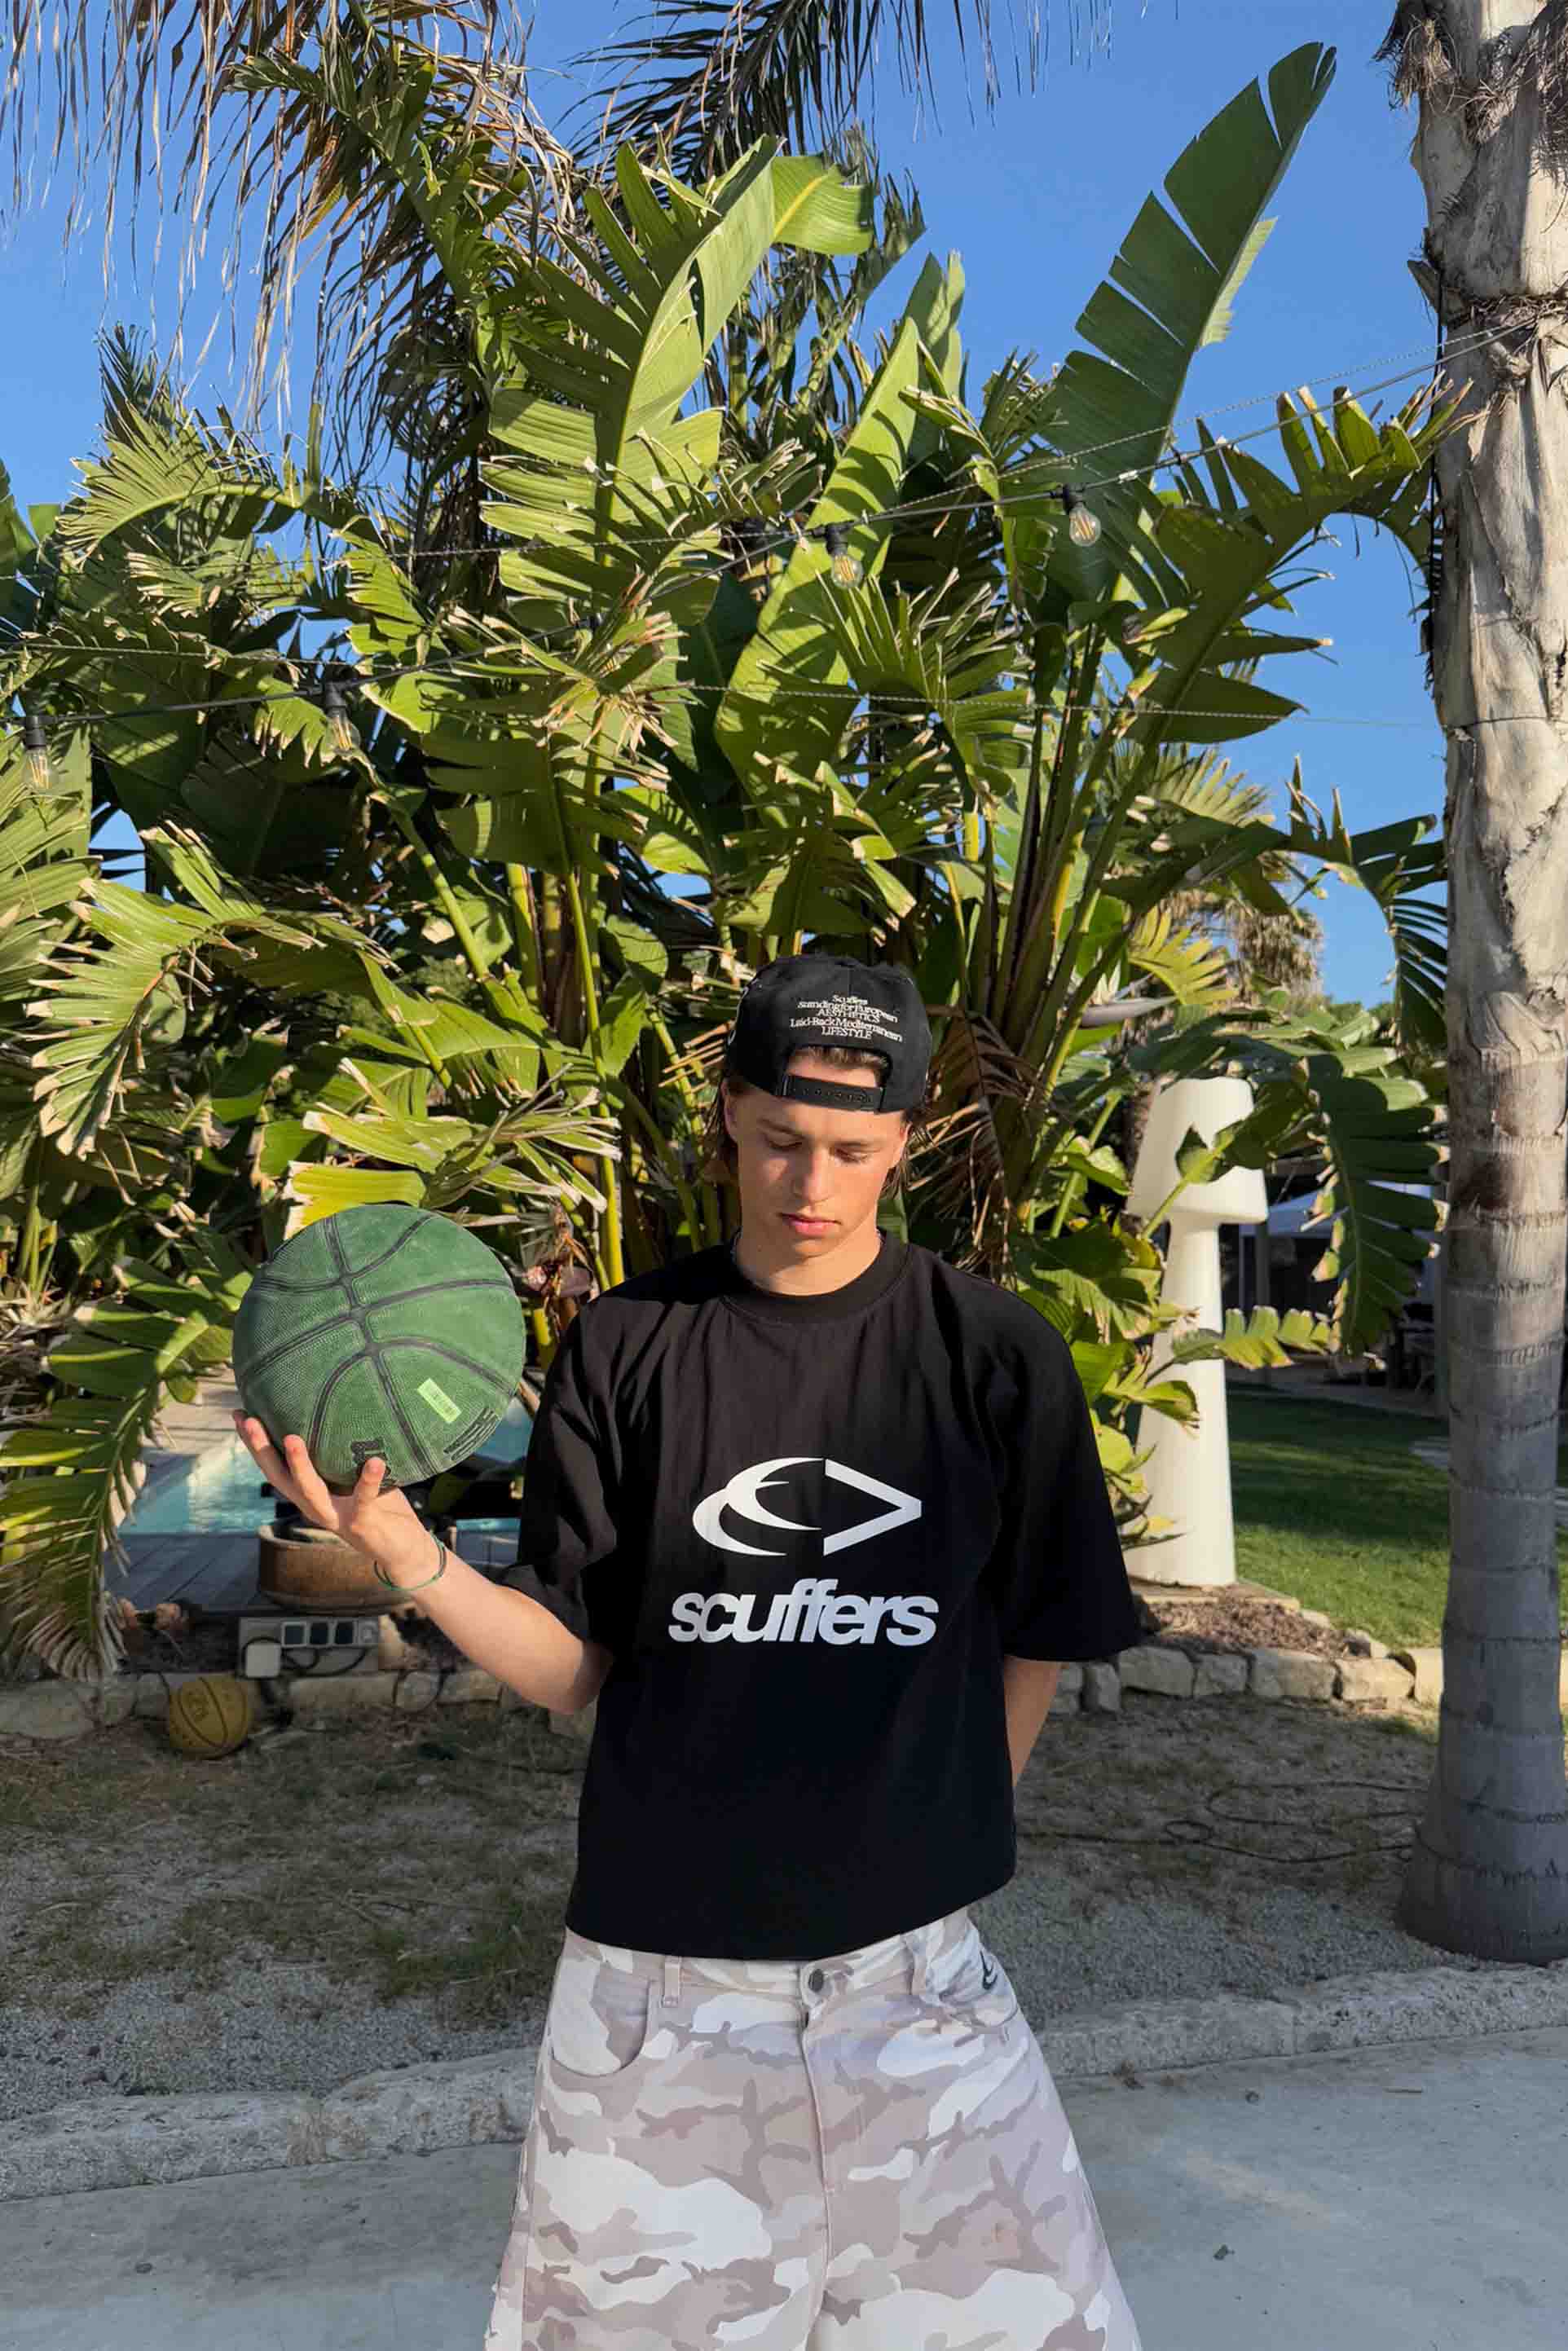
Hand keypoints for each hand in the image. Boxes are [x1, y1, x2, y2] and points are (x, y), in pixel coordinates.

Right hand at [232, 1413, 438, 1593]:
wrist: (403, 1551)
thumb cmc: (381, 1506)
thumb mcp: (356, 1476)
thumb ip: (345, 1452)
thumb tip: (344, 1407)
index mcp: (309, 1494)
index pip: (274, 1467)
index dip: (254, 1444)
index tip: (237, 1414)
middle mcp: (315, 1506)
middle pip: (280, 1478)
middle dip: (262, 1449)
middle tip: (249, 1420)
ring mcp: (336, 1516)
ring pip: (311, 1491)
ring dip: (299, 1466)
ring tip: (292, 1439)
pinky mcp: (362, 1523)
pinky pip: (364, 1498)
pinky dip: (368, 1479)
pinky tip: (374, 1461)